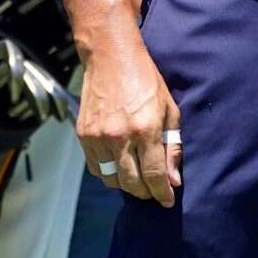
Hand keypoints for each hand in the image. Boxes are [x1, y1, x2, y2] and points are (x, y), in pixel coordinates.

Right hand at [76, 24, 182, 206]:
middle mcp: (119, 136)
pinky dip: (108, 173)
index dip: (162, 193)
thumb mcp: (169, 110)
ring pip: (112, 180)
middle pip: (132, 184)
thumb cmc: (145, 80)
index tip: (167, 200)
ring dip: (126, 185)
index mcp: (145, 129)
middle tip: (154, 190)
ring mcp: (98, 137)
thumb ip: (171, 146)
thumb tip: (173, 179)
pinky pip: (96, 168)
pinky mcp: (84, 135)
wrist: (111, 56)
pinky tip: (119, 166)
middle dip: (146, 193)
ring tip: (137, 178)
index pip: (154, 176)